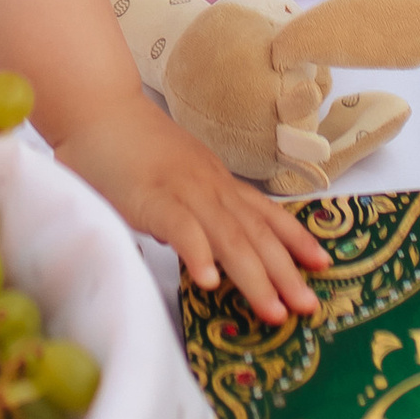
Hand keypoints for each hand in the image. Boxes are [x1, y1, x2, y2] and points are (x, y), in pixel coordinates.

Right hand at [54, 95, 325, 324]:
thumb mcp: (172, 177)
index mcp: (214, 181)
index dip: (296, 239)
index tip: (323, 264)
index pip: (265, 213)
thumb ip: (188, 210)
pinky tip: (209, 282)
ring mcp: (182, 190)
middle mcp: (208, 185)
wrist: (95, 107)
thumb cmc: (125, 145)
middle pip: (255, 233)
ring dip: (254, 276)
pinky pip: (180, 228)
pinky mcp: (150, 197)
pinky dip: (198, 254)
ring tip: (273, 311)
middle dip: (285, 272)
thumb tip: (198, 246)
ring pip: (228, 236)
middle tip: (308, 306)